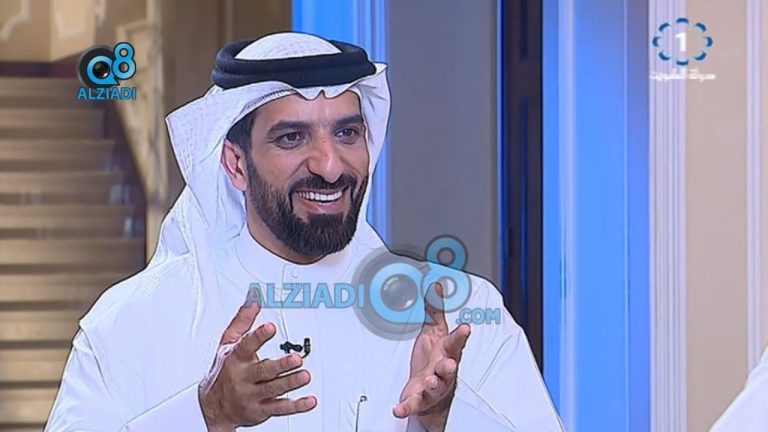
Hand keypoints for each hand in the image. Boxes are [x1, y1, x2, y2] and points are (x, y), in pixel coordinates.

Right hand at [198, 298, 316, 430]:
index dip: (258, 336)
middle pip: (263, 371)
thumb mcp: (227, 343)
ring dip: (291, 383)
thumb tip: (253, 299)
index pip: (246, 346)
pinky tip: (309, 400)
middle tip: (296, 359)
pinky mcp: (261, 410)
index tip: (270, 327)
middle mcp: (244, 378)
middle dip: (280, 365)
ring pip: (273, 389)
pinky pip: (280, 408)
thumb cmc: (224, 371)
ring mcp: (252, 395)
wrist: (212, 407)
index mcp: (236, 359)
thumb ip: (242, 321)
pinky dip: (296, 405)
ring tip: (305, 375)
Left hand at [393, 283, 470, 431]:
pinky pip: (413, 404)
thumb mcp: (434, 332)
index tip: (465, 328)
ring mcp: (432, 387)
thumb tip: (434, 286)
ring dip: (432, 384)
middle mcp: (442, 371)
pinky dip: (406, 406)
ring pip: (435, 386)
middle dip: (449, 366)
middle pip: (449, 368)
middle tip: (448, 363)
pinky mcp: (419, 400)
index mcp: (446, 352)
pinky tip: (398, 407)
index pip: (455, 343)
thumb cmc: (433, 359)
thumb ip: (434, 310)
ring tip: (428, 381)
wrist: (428, 392)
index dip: (460, 336)